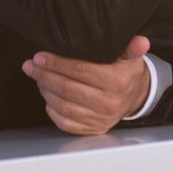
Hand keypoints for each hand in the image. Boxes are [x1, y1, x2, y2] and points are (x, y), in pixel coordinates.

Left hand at [21, 35, 151, 134]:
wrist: (136, 97)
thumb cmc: (127, 72)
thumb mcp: (131, 56)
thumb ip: (131, 47)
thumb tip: (141, 42)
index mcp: (118, 82)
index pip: (81, 71)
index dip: (57, 64)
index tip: (40, 56)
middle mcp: (109, 103)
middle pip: (68, 89)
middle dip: (44, 76)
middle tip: (30, 65)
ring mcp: (100, 119)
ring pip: (63, 106)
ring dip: (45, 90)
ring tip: (37, 77)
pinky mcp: (92, 129)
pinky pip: (65, 122)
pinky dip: (52, 109)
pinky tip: (47, 95)